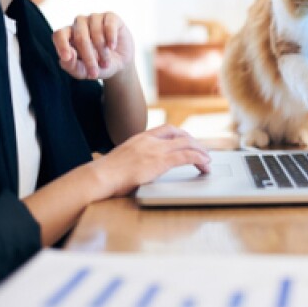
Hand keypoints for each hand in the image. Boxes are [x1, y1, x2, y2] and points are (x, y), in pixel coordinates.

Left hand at [53, 12, 134, 79]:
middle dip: (88, 57)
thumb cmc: (97, 66)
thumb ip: (71, 66)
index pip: (59, 35)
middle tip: (94, 73)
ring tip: (105, 63)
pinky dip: (111, 38)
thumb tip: (67, 56)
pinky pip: (109, 25)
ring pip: (95, 32)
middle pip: (80, 37)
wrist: (120, 63)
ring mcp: (94, 18)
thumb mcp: (84, 72)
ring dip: (102, 51)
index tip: (66, 57)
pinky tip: (112, 47)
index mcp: (68, 35)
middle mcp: (79, 24)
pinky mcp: (110, 16)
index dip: (61, 45)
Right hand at [90, 125, 210, 197]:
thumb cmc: (106, 174)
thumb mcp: (122, 160)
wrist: (99, 177)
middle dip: (194, 143)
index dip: (181, 135)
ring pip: (187, 144)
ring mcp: (155, 149)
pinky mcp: (159, 161)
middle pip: (180, 134)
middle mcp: (149, 140)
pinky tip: (205, 165)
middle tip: (203, 152)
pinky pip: (186, 156)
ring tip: (208, 161)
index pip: (167, 129)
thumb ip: (135, 158)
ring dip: (200, 152)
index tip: (188, 142)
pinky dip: (198, 159)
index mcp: (140, 137)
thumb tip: (139, 167)